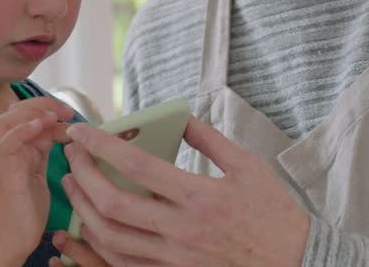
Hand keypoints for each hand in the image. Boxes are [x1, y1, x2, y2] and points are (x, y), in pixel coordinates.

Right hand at [0, 97, 74, 263]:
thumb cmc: (25, 209)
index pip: (29, 114)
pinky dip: (20, 131)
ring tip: (51, 116)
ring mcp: (5, 161)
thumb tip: (69, 132)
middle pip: (14, 111)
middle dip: (41, 104)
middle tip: (66, 112)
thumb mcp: (40, 174)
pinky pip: (6, 145)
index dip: (50, 108)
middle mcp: (10, 150)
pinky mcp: (6, 174)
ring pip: (4, 122)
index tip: (72, 114)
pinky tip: (38, 126)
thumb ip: (45, 151)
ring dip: (30, 113)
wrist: (10, 240)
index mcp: (21, 148)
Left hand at [62, 116, 308, 266]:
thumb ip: (210, 140)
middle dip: (82, 176)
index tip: (83, 131)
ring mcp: (175, 259)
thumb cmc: (275, 216)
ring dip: (83, 210)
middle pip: (112, 203)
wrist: (296, 264)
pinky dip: (101, 243)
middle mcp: (182, 230)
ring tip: (74, 186)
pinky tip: (94, 223)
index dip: (102, 146)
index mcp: (199, 196)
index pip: (136, 165)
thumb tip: (181, 116)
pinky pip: (124, 264)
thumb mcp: (249, 167)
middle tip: (72, 156)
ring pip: (111, 238)